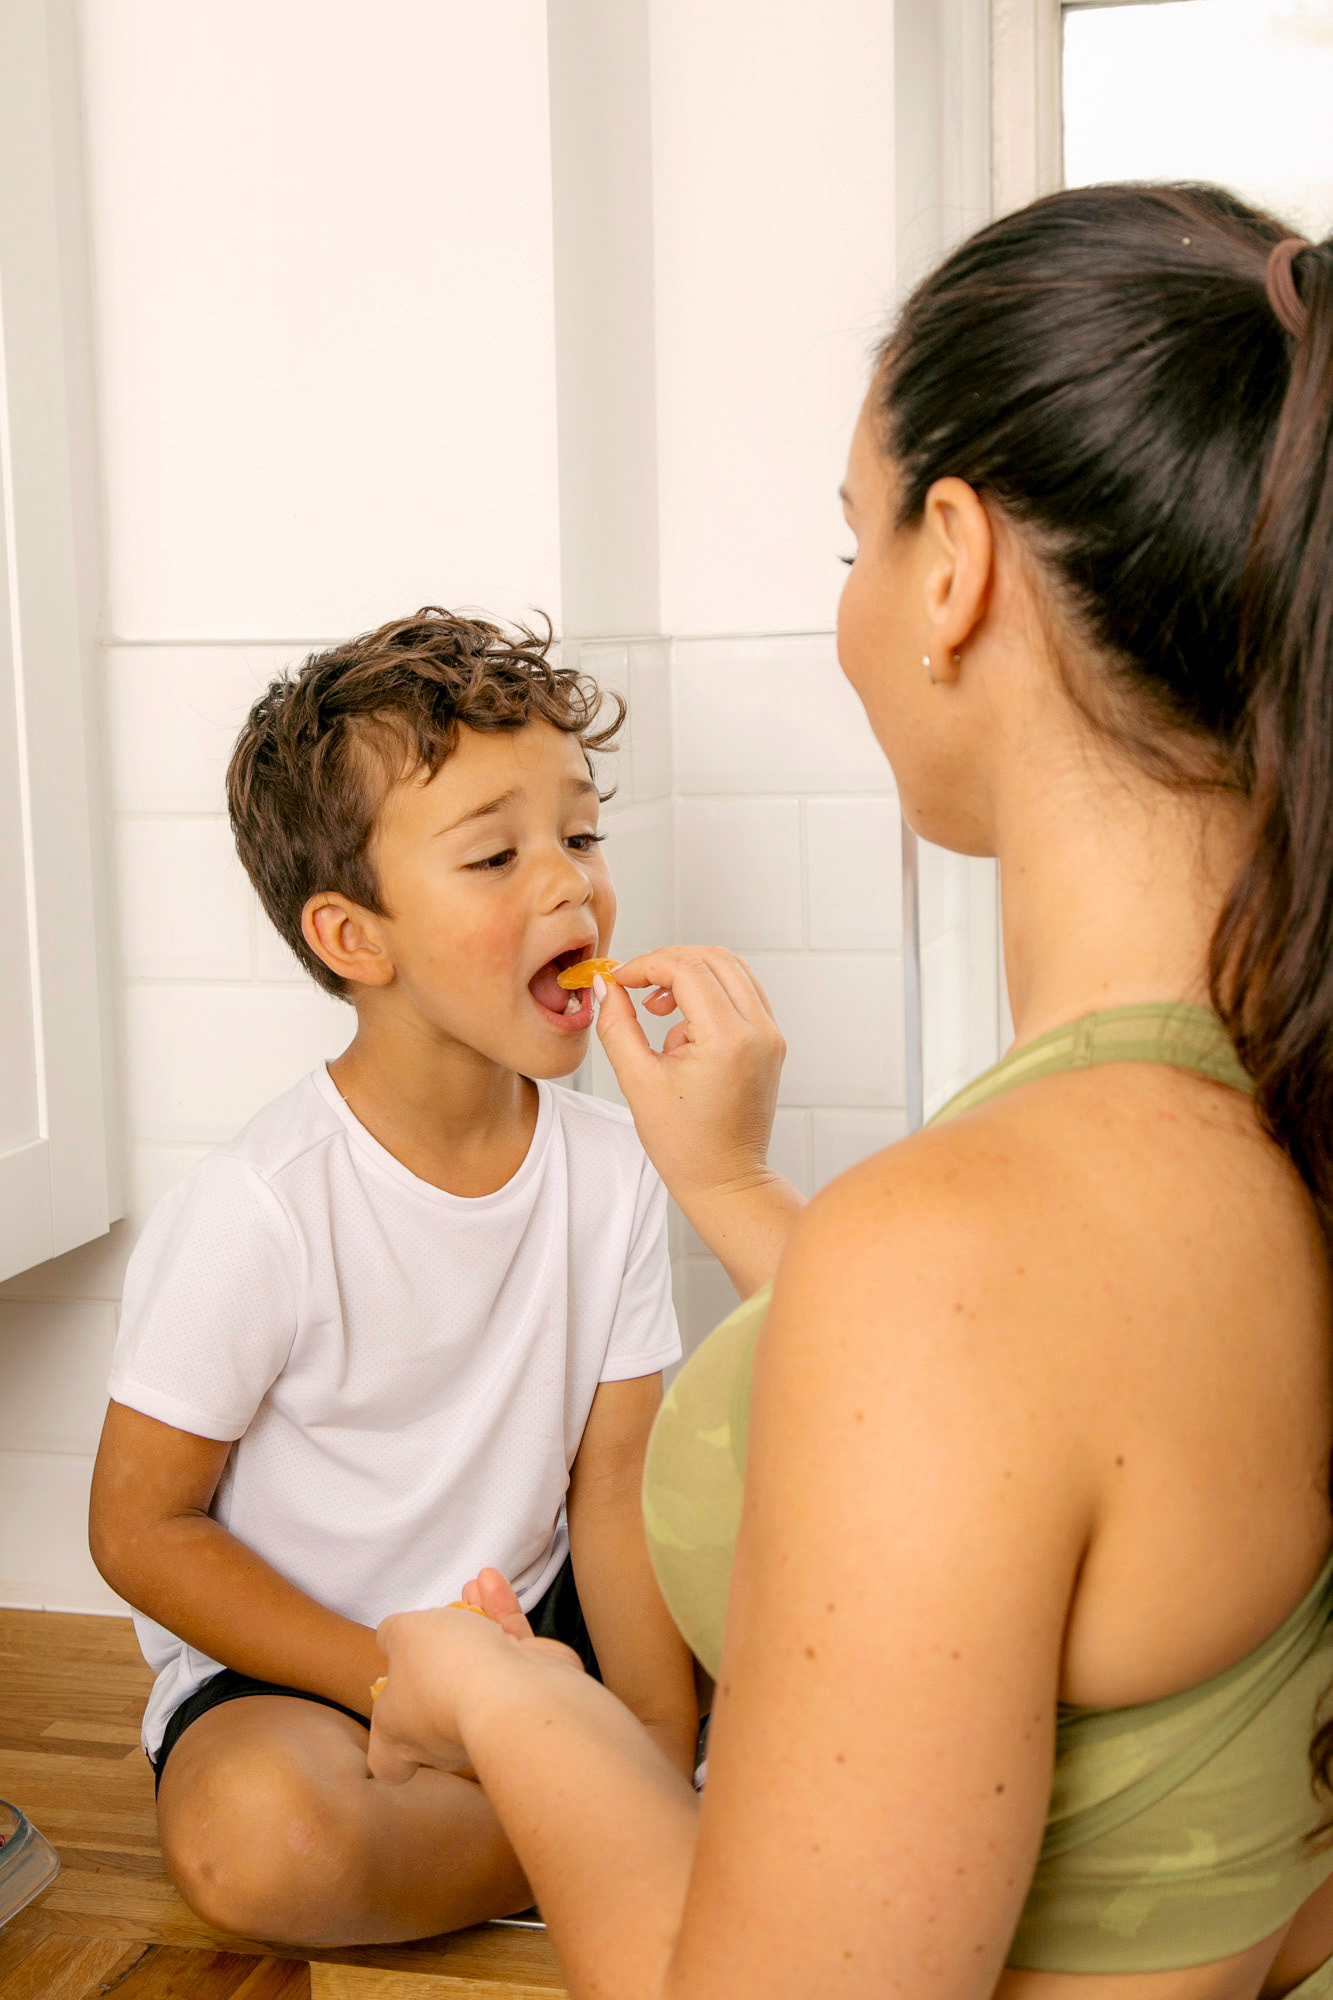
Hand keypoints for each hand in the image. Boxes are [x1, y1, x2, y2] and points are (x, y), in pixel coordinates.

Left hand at [368, 1569, 585, 1786]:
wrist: (513, 1691)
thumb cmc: (444, 1671)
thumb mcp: (402, 1635)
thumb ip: (392, 1634)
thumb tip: (393, 1638)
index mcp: (404, 1737)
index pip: (389, 1764)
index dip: (388, 1745)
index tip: (392, 1712)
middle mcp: (443, 1736)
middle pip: (434, 1705)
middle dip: (438, 1659)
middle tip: (438, 1626)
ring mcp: (487, 1717)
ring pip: (474, 1668)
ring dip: (471, 1624)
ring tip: (469, 1587)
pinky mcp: (525, 1692)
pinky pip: (506, 1652)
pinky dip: (499, 1615)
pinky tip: (491, 1582)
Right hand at [595, 947, 785, 1209]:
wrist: (725, 1180)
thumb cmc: (684, 1145)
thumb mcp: (637, 1081)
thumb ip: (616, 1025)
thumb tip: (605, 986)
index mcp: (727, 1038)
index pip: (686, 969)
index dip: (646, 965)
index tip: (619, 979)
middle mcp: (759, 1030)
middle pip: (713, 958)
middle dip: (668, 962)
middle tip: (634, 984)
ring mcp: (770, 1034)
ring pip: (731, 969)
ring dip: (690, 973)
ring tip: (657, 1007)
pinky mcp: (771, 1042)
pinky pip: (743, 992)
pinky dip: (710, 991)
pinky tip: (683, 1024)